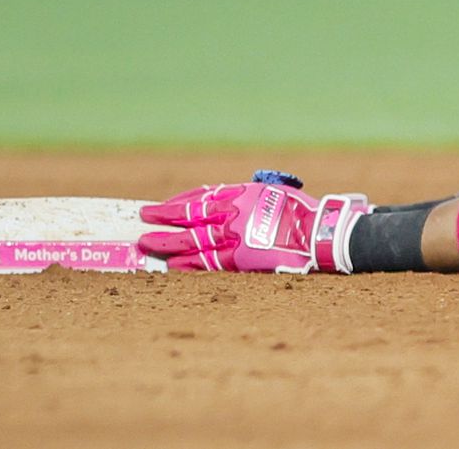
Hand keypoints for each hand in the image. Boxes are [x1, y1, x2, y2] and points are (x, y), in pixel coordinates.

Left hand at [137, 174, 370, 272]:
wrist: (315, 234)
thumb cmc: (298, 212)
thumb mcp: (270, 193)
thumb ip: (245, 197)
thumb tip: (225, 204)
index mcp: (240, 193)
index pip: (199, 196)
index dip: (177, 202)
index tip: (162, 206)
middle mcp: (231, 212)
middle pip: (188, 216)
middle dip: (162, 219)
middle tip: (143, 221)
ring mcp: (233, 236)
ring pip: (190, 240)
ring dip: (166, 243)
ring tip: (146, 244)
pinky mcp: (238, 259)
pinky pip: (206, 262)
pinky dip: (187, 264)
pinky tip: (173, 265)